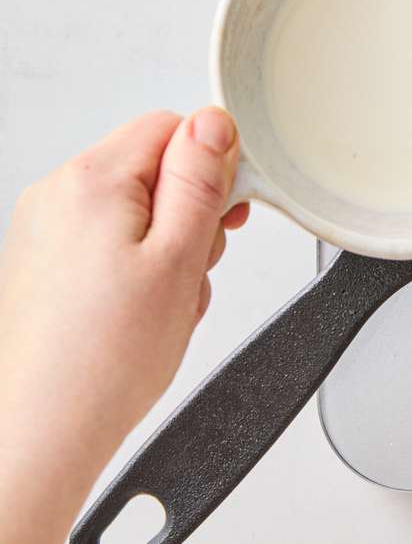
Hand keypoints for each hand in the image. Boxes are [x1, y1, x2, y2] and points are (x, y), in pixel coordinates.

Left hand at [0, 109, 248, 543]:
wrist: (44, 431)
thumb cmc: (104, 359)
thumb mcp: (180, 256)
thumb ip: (200, 179)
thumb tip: (214, 122)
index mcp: (90, 181)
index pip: (173, 127)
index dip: (214, 168)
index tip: (225, 214)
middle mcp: (57, 196)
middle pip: (155, 167)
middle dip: (191, 213)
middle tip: (192, 267)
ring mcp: (45, 231)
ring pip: (138, 208)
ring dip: (169, 246)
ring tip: (165, 300)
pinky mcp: (45, 263)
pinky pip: (111, 240)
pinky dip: (138, 268)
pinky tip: (142, 311)